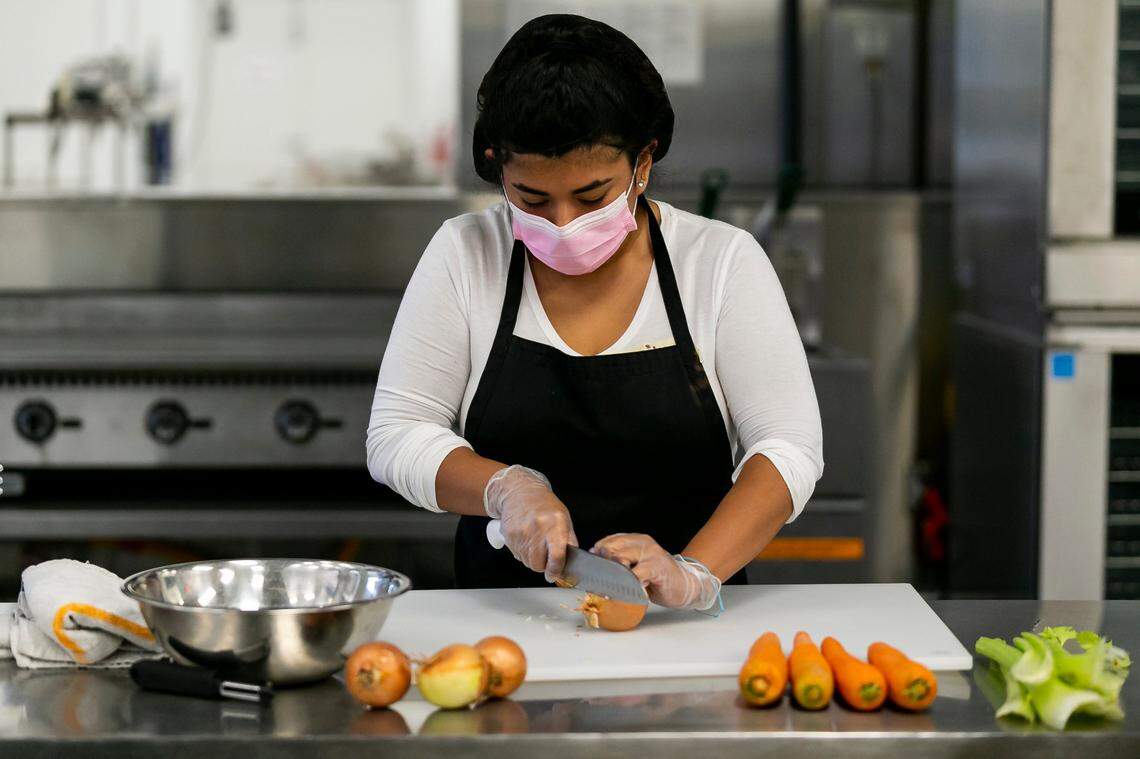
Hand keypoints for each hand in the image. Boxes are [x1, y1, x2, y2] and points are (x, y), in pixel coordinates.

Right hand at [484, 465, 577, 581]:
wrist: (520, 492)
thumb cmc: (544, 505)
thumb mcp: (564, 518)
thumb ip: (569, 541)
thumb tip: (574, 562)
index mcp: (555, 524)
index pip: (556, 555)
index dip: (555, 570)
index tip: (554, 575)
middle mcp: (537, 528)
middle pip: (538, 564)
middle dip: (542, 565)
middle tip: (545, 554)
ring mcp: (521, 532)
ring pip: (526, 562)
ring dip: (532, 558)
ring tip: (535, 542)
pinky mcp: (508, 535)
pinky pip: (516, 555)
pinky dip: (522, 552)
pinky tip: (525, 538)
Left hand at [592, 533, 720, 609]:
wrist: (685, 585)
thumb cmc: (658, 578)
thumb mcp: (637, 565)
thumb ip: (621, 562)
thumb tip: (596, 564)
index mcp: (635, 540)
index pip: (608, 541)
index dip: (597, 556)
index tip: (592, 570)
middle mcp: (643, 543)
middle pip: (611, 549)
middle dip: (603, 566)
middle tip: (601, 581)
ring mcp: (651, 554)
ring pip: (621, 559)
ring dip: (614, 575)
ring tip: (614, 587)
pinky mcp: (658, 567)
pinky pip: (637, 574)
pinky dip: (630, 583)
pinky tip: (631, 590)